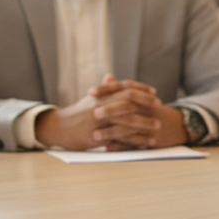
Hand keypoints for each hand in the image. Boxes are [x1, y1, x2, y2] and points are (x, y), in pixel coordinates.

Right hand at [36, 75, 162, 150]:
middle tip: (159, 106)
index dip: (141, 88)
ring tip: (157, 126)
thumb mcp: (89, 99)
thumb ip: (104, 88)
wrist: (59, 128)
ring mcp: (100, 121)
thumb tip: (111, 75)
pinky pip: (121, 138)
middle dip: (146, 103)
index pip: (125, 87)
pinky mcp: (99, 136)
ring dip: (144, 123)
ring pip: (126, 120)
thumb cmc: (76, 114)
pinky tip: (146, 143)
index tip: (154, 91)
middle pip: (128, 100)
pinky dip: (136, 140)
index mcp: (101, 95)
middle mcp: (101, 105)